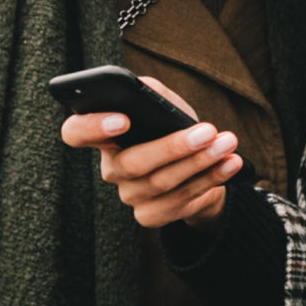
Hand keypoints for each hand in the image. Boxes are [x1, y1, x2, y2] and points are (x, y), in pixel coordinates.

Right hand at [62, 79, 241, 228]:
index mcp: (103, 136)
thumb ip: (151, 92)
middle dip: (174, 146)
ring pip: (162, 182)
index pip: (75, 132)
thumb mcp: (163, 104)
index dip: (92, 127)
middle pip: (133, 163)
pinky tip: (229, 165)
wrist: (198, 166)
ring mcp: (129, 195)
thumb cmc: (172, 129)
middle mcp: (111, 168)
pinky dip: (209, 180)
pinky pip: (179, 201)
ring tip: (228, 143)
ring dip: (200, 162)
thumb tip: (146, 90)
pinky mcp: (149, 215)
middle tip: (208, 131)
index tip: (124, 119)